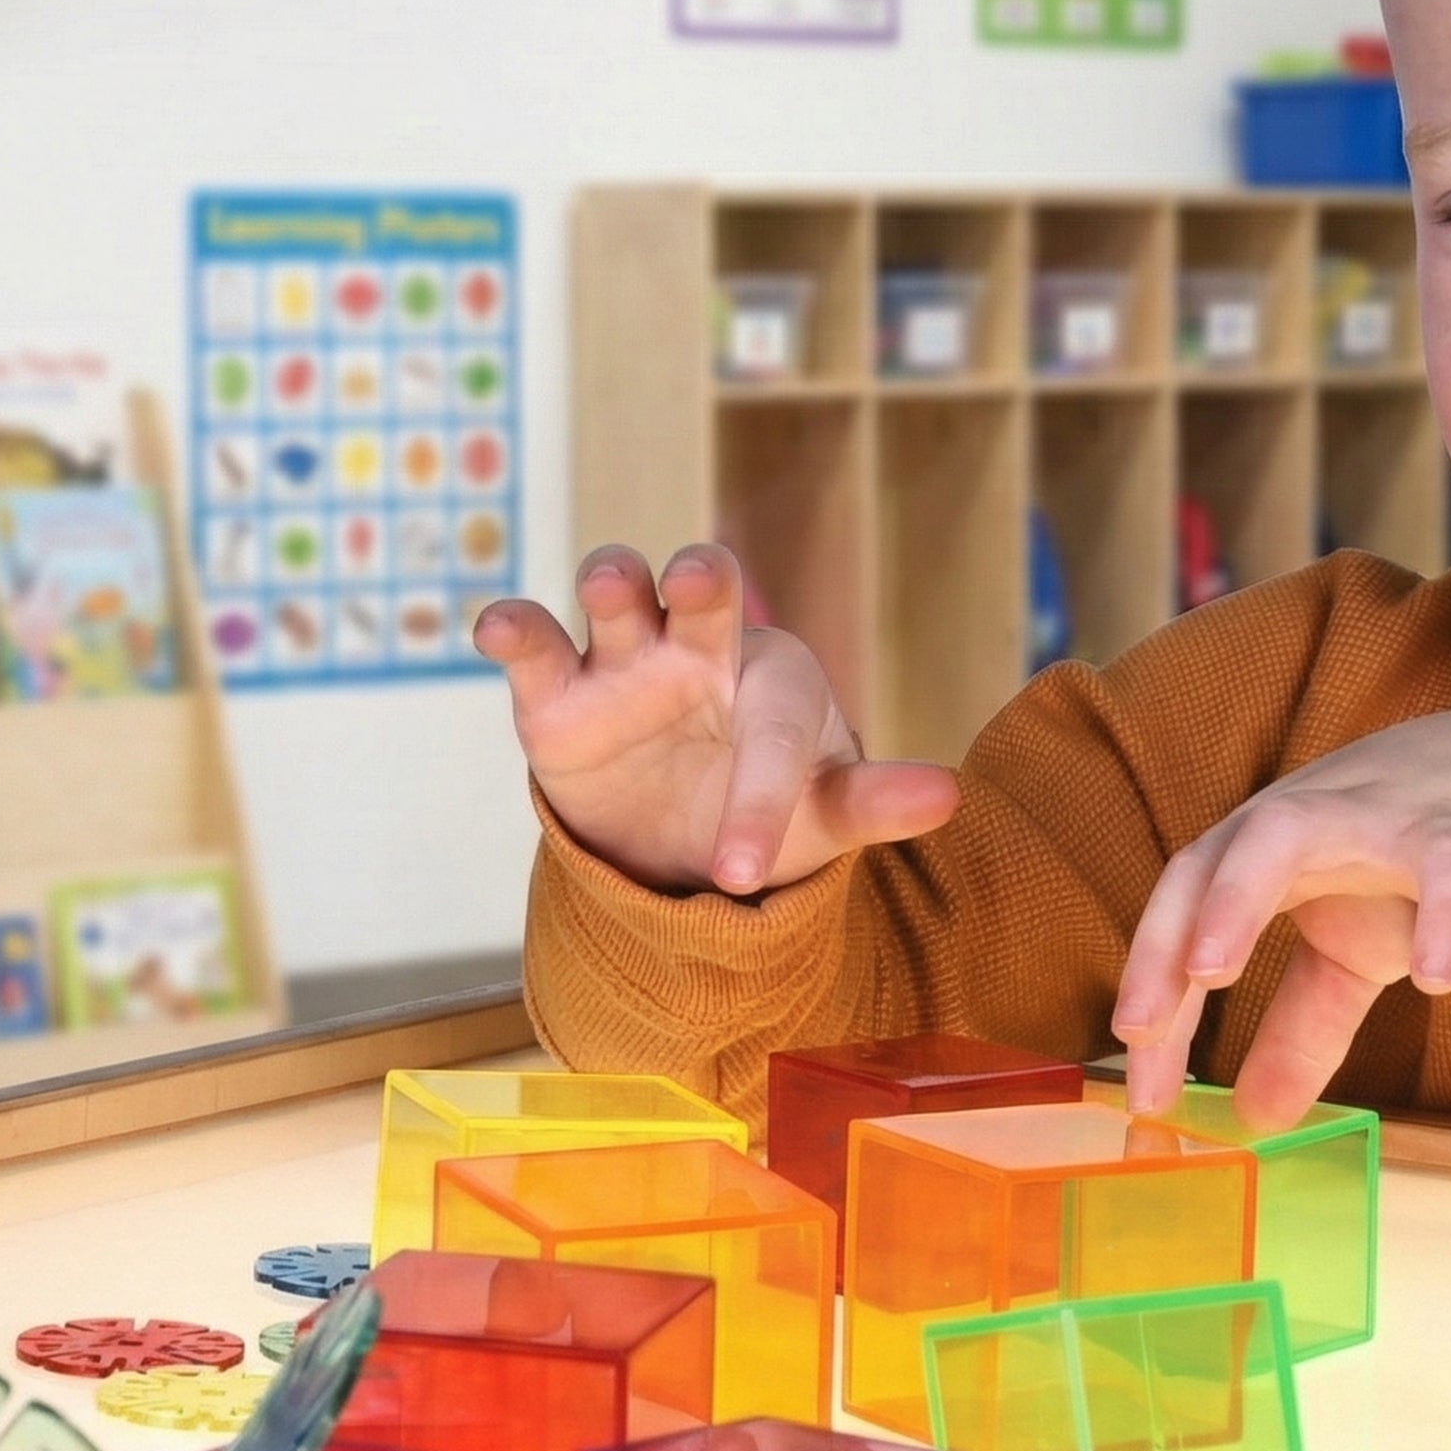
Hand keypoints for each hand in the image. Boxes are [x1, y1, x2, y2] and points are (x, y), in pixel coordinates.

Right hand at [475, 544, 957, 894]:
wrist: (679, 841)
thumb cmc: (767, 808)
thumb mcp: (820, 817)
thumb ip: (873, 802)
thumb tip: (949, 795)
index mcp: (772, 675)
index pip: (774, 722)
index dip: (759, 796)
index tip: (742, 874)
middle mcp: (698, 648)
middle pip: (703, 587)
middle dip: (702, 576)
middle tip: (703, 578)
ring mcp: (624, 662)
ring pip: (616, 593)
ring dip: (613, 579)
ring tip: (613, 587)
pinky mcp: (556, 693)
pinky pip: (535, 646)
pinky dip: (515, 628)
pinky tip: (501, 627)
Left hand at [1112, 707, 1450, 1128]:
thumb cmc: (1389, 865)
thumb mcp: (1339, 955)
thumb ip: (1297, 1030)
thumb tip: (1255, 1118)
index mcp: (1249, 858)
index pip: (1180, 920)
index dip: (1152, 996)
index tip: (1141, 1090)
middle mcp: (1288, 827)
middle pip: (1206, 866)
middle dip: (1162, 940)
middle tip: (1136, 1025)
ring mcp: (1363, 818)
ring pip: (1283, 833)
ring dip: (1235, 896)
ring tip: (1209, 971)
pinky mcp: (1448, 829)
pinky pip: (1440, 866)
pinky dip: (1440, 916)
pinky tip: (1434, 978)